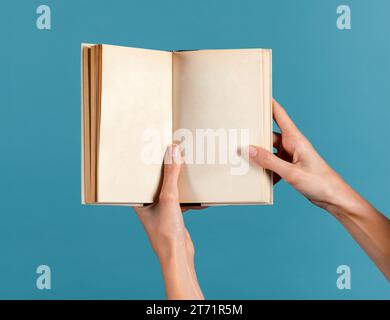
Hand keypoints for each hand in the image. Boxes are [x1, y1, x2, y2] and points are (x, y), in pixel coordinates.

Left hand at [134, 145, 203, 298]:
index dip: (148, 164)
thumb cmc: (165, 231)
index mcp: (140, 200)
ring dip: (181, 184)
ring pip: (172, 191)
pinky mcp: (174, 217)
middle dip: (168, 171)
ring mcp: (162, 211)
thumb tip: (173, 151)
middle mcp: (149, 205)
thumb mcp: (169, 198)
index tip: (155, 149)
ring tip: (188, 170)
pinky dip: (191, 199)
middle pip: (159, 182)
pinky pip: (183, 202)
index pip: (142, 177)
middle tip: (175, 154)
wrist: (178, 255)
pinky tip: (202, 198)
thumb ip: (171, 175)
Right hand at [248, 99, 389, 280]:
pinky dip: (266, 170)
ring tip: (243, 159)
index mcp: (295, 139)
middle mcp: (292, 144)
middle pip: (269, 135)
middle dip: (255, 135)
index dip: (269, 103)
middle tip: (238, 134)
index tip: (256, 94)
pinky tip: (260, 178)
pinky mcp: (290, 167)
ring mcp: (291, 156)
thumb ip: (268, 161)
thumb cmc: (319, 182)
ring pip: (269, 151)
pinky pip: (273, 164)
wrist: (333, 198)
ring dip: (259, 156)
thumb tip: (248, 150)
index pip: (279, 114)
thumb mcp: (290, 172)